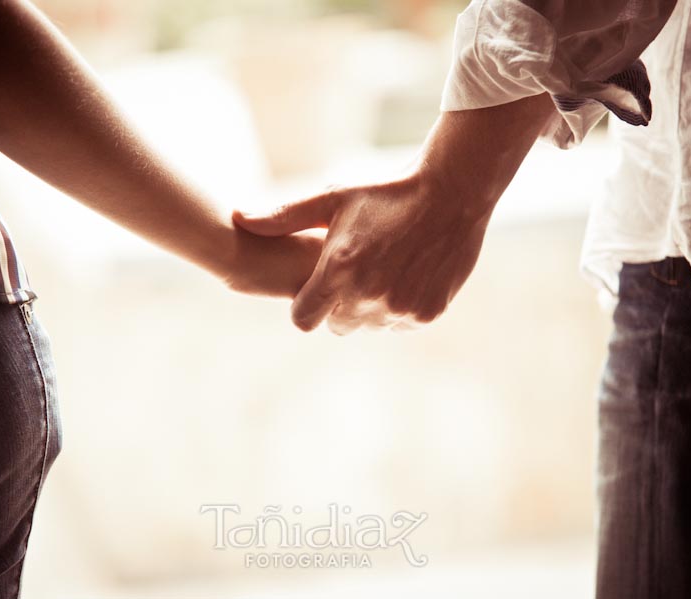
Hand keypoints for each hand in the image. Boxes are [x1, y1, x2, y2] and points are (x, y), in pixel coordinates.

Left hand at [232, 172, 489, 332]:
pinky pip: (400, 323)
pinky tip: (406, 273)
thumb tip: (238, 218)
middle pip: (337, 325)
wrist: (452, 192)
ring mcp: (400, 308)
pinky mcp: (426, 313)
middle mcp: (368, 296)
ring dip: (371, 308)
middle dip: (339, 304)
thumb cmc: (386, 192)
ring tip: (382, 269)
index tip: (317, 284)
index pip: (303, 318)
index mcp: (339, 271)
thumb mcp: (333, 197)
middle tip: (355, 270)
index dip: (306, 302)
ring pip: (370, 326)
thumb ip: (284, 216)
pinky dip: (400, 307)